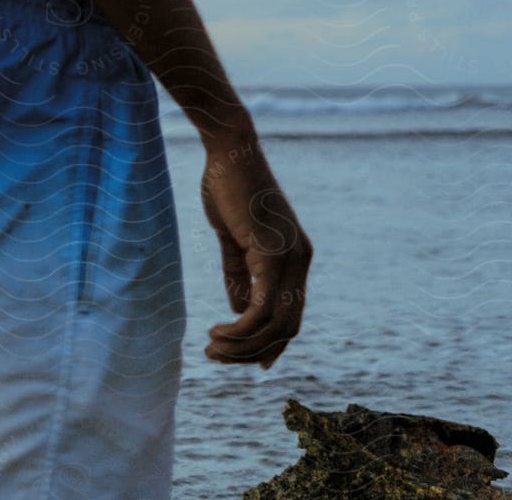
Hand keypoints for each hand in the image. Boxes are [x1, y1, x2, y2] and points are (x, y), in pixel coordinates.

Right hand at [200, 130, 312, 367]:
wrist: (228, 149)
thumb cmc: (227, 186)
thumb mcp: (233, 238)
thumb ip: (238, 272)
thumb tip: (238, 308)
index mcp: (295, 257)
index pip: (291, 316)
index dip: (270, 346)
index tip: (246, 363)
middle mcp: (300, 260)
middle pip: (287, 329)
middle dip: (252, 353)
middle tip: (217, 356)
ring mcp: (290, 257)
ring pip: (274, 326)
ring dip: (241, 347)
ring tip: (211, 348)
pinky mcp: (272, 253)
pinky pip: (262, 309)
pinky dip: (241, 329)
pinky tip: (217, 331)